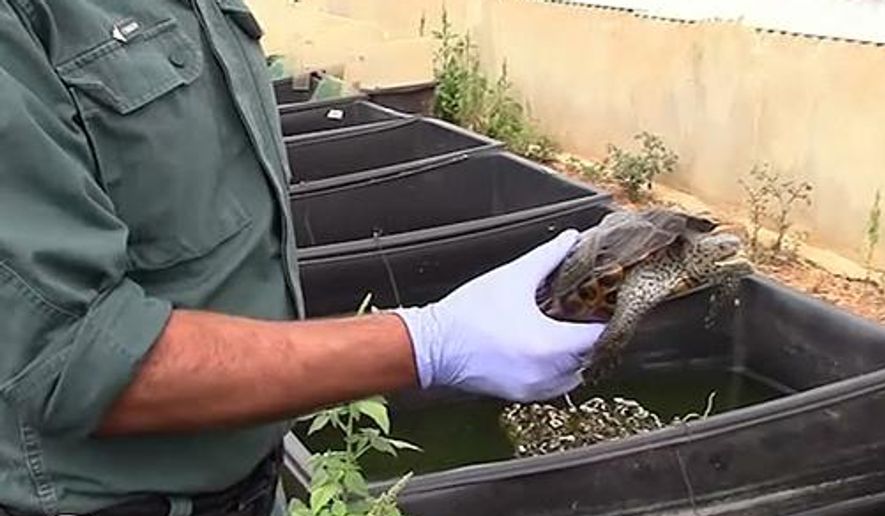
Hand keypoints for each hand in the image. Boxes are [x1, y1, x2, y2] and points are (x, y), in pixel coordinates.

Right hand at [394, 230, 604, 401]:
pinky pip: (554, 384)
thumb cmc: (467, 314)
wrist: (433, 346)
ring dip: (574, 355)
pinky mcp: (522, 395)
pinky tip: (543, 348)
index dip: (604, 319)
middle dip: (588, 335)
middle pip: (589, 356)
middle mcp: (546, 373)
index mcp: (548, 344)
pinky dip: (556, 369)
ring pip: (574, 374)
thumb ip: (548, 257)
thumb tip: (570, 239)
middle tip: (583, 314)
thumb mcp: (513, 277)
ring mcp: (535, 388)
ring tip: (563, 331)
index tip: (602, 305)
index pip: (597, 337)